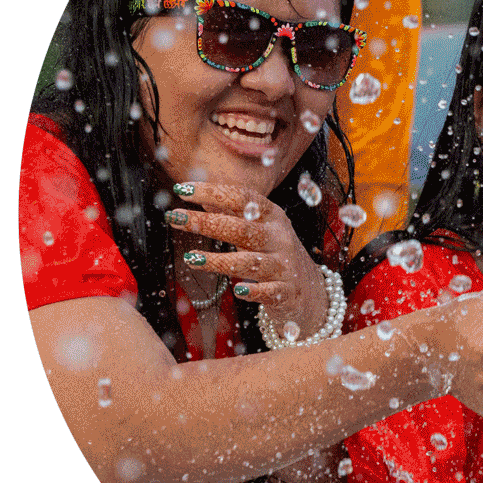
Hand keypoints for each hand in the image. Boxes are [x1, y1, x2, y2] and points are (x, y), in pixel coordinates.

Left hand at [167, 181, 327, 337]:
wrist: (308, 290)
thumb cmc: (275, 253)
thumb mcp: (258, 228)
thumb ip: (232, 213)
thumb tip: (198, 194)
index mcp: (272, 217)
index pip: (242, 198)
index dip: (212, 191)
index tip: (181, 189)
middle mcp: (279, 238)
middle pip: (242, 228)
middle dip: (206, 222)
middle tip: (174, 217)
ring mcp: (284, 266)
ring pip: (251, 262)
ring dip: (219, 261)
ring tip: (191, 258)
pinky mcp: (285, 293)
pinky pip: (269, 292)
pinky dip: (254, 292)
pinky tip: (237, 291)